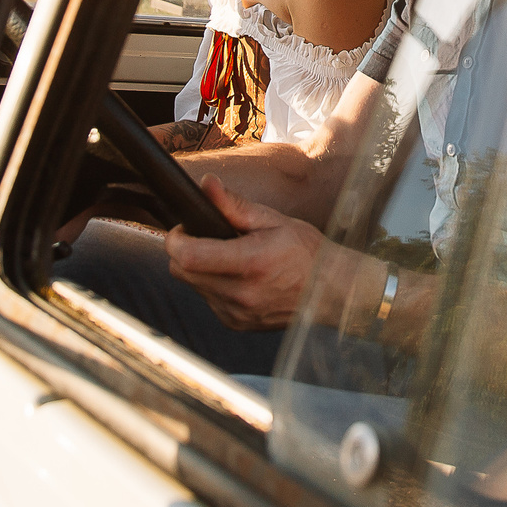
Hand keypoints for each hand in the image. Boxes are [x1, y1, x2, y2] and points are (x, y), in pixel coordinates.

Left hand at [163, 175, 323, 330]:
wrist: (331, 291)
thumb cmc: (306, 252)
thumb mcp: (273, 219)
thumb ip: (233, 204)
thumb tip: (206, 184)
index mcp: (250, 263)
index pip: (188, 256)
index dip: (176, 239)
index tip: (183, 228)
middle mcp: (240, 294)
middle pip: (181, 272)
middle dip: (184, 251)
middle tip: (206, 237)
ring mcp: (236, 313)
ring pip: (193, 286)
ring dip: (199, 268)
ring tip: (228, 256)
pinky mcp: (235, 323)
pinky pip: (208, 299)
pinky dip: (213, 285)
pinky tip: (237, 276)